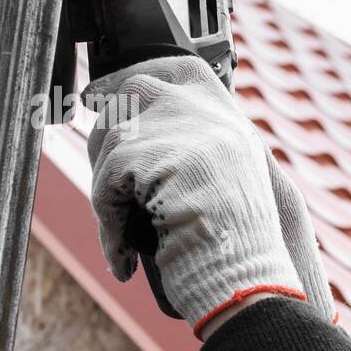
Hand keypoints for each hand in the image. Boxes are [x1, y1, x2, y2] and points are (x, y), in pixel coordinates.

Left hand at [82, 55, 336, 336]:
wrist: (246, 280)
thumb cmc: (235, 254)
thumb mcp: (223, 189)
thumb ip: (192, 154)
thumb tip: (125, 125)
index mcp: (231, 122)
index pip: (181, 71)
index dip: (139, 81)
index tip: (105, 99)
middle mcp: (210, 115)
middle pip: (134, 92)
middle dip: (109, 135)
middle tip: (109, 186)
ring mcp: (185, 130)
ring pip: (112, 138)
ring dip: (106, 191)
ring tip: (126, 235)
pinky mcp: (156, 154)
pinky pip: (106, 180)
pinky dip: (107, 224)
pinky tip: (125, 256)